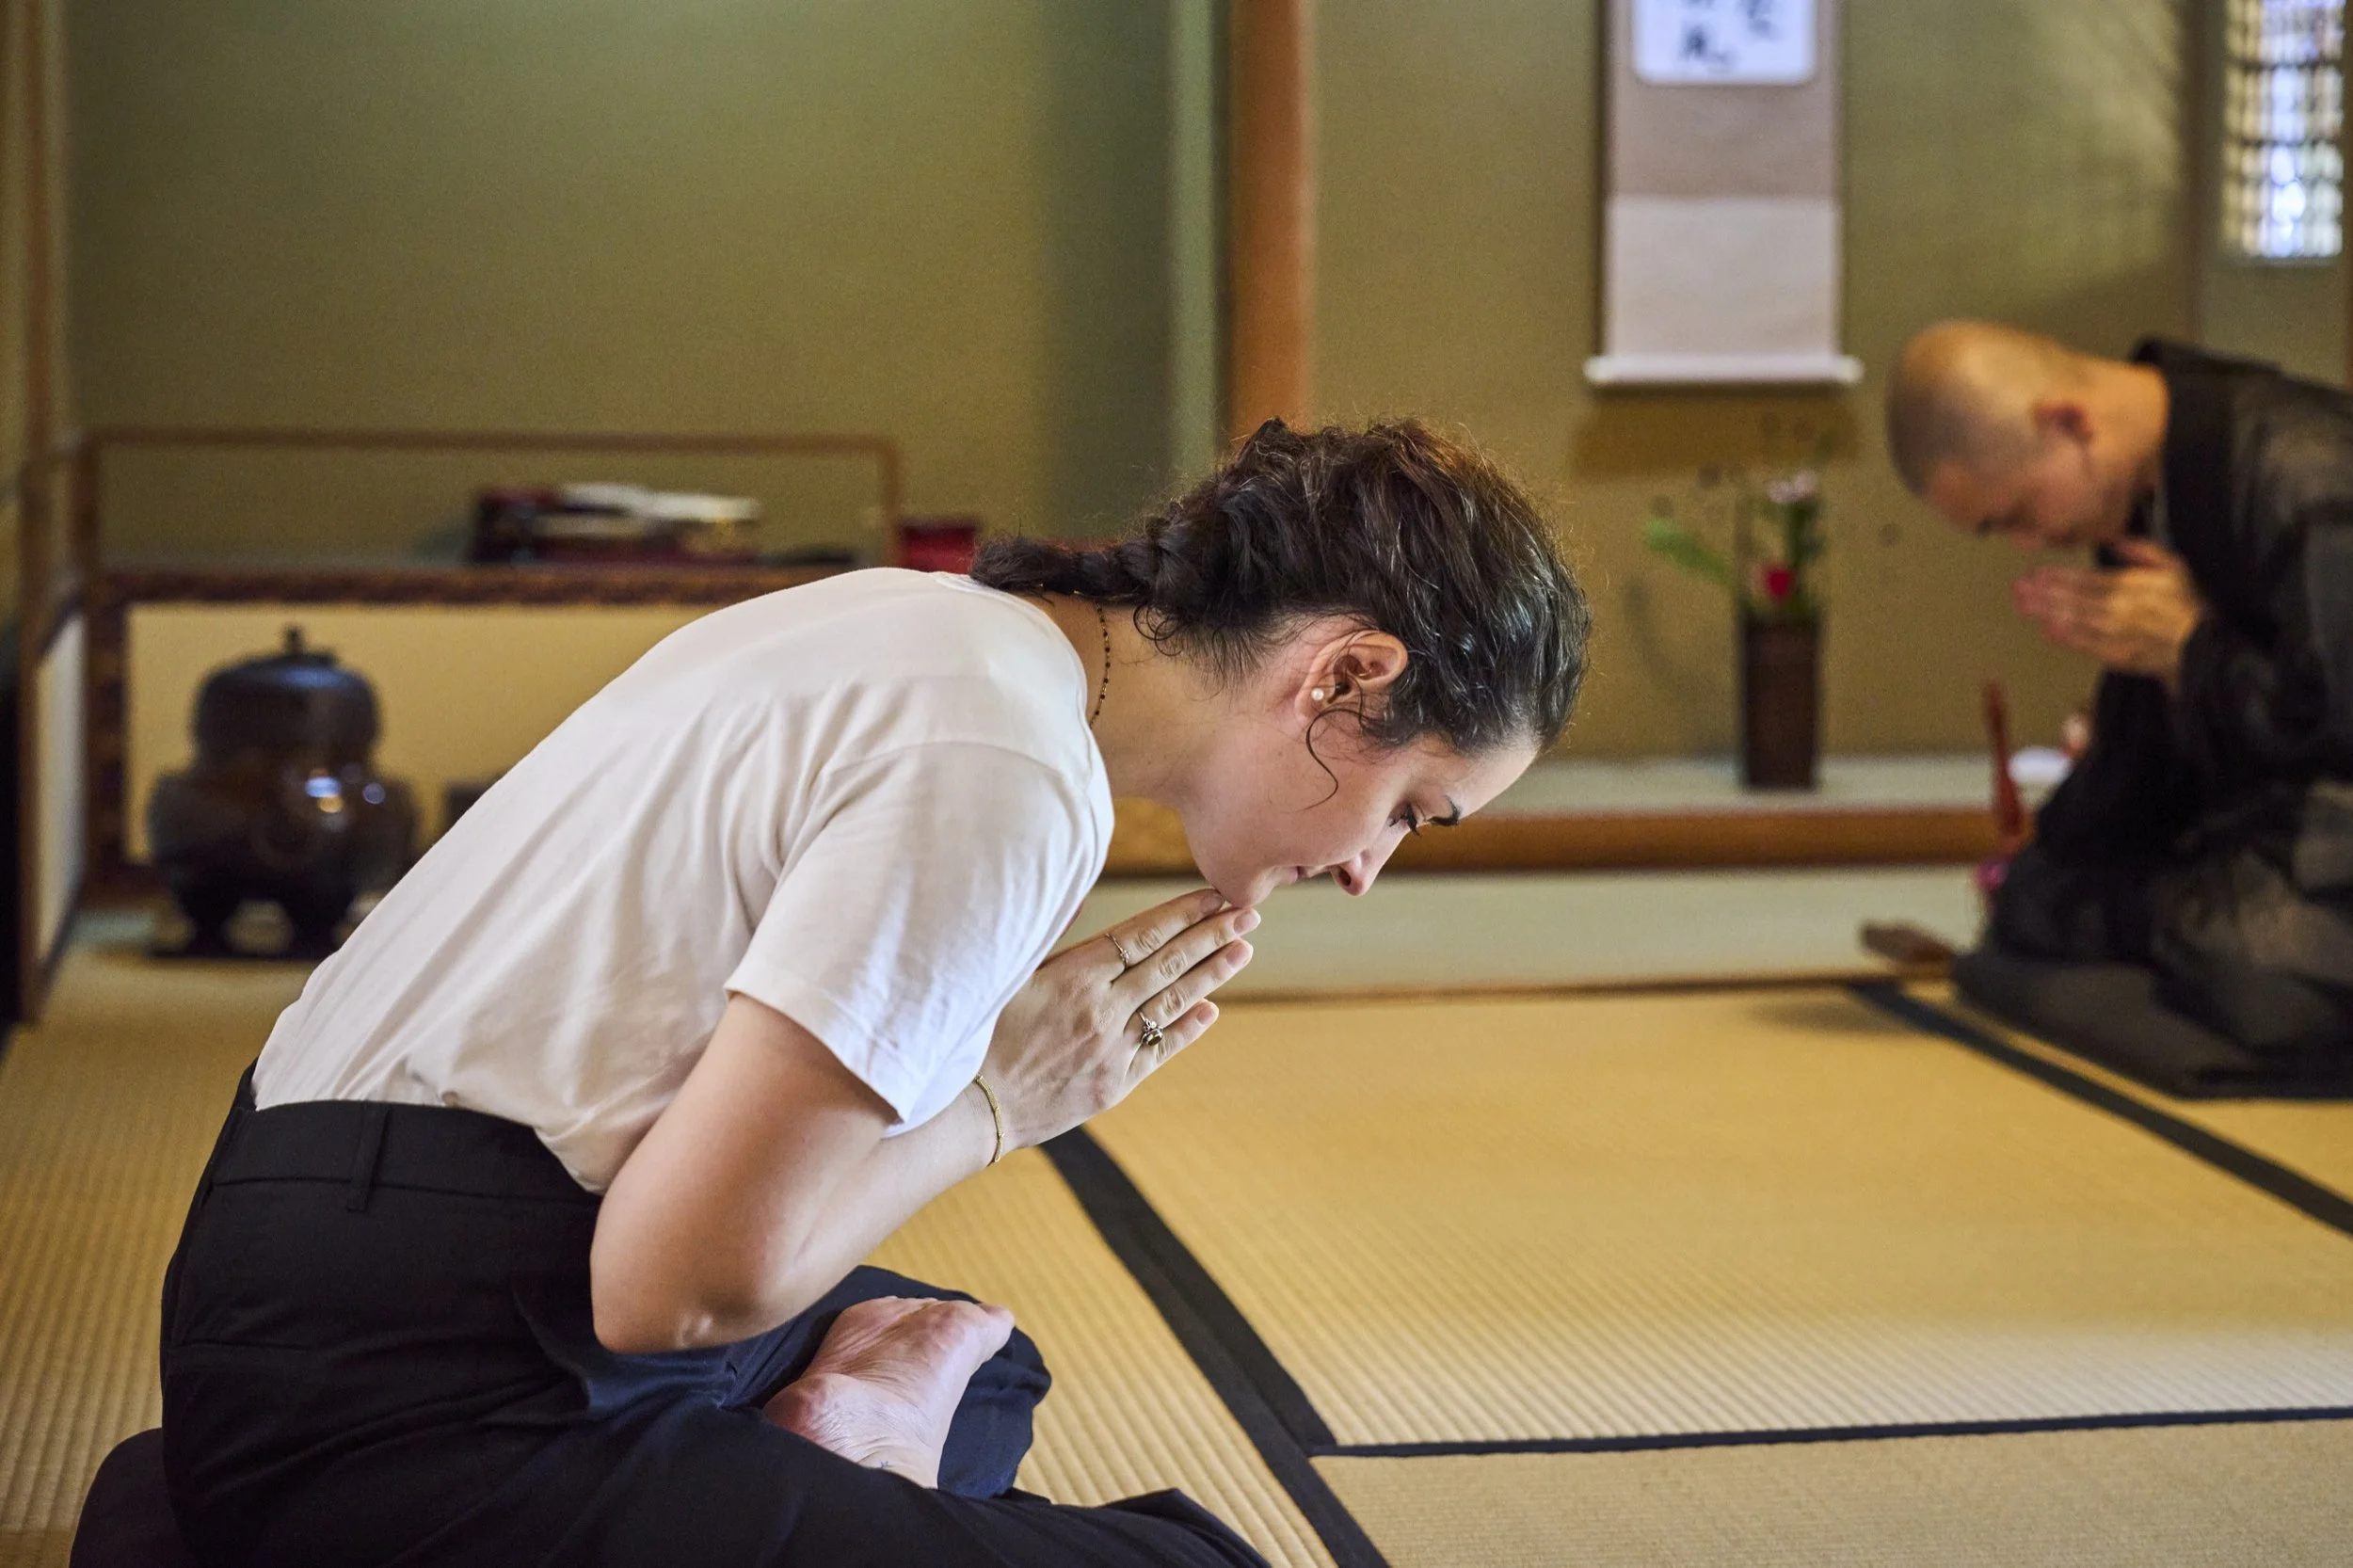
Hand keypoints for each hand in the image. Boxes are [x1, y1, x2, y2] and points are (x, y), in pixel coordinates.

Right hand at [979, 889, 1256, 1150]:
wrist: (972, 1107)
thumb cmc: (981, 1032)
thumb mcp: (1008, 973)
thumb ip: (1048, 934)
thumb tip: (1072, 889)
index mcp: (1074, 975)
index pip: (1142, 935)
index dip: (1181, 914)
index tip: (1213, 896)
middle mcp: (1100, 1009)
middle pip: (1168, 964)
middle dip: (1212, 935)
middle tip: (1248, 914)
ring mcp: (1111, 1048)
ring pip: (1172, 1003)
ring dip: (1211, 975)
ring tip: (1242, 950)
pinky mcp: (1114, 1084)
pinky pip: (1160, 1050)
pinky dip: (1187, 1029)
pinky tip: (1211, 1010)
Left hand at [2012, 539, 2203, 682]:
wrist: (2202, 646)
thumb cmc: (2188, 605)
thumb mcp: (2173, 567)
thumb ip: (2143, 551)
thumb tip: (2115, 539)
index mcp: (2130, 586)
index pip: (2086, 580)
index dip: (2058, 576)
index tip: (2036, 573)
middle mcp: (2119, 609)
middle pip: (2074, 599)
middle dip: (2043, 593)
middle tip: (2017, 589)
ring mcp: (2116, 633)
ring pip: (2075, 620)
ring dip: (2047, 612)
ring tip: (2023, 605)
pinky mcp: (2117, 655)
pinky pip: (2087, 645)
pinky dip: (2067, 637)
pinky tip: (2048, 630)